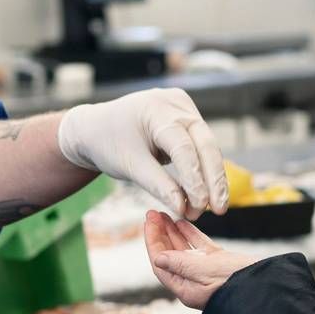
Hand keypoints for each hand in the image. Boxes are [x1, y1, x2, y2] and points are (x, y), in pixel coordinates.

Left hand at [57, 88, 228, 219]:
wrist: (96, 128)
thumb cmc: (108, 144)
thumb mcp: (130, 166)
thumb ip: (158, 185)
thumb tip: (184, 207)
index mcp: (157, 110)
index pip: (183, 147)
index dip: (194, 178)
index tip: (200, 205)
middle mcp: (176, 104)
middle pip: (204, 143)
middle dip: (213, 178)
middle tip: (219, 209)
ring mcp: (183, 108)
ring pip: (207, 145)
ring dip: (212, 177)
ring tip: (215, 207)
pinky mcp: (186, 118)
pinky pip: (201, 145)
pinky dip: (204, 168)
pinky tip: (209, 192)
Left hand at [143, 211, 256, 309]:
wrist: (268, 289)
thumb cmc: (238, 284)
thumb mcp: (206, 271)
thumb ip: (181, 263)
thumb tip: (158, 257)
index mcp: (186, 288)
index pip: (161, 263)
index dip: (153, 240)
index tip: (149, 221)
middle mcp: (193, 282)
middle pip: (170, 255)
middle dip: (160, 234)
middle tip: (153, 213)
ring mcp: (207, 273)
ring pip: (184, 249)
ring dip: (173, 232)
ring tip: (165, 214)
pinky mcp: (220, 264)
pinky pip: (200, 248)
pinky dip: (191, 234)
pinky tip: (183, 222)